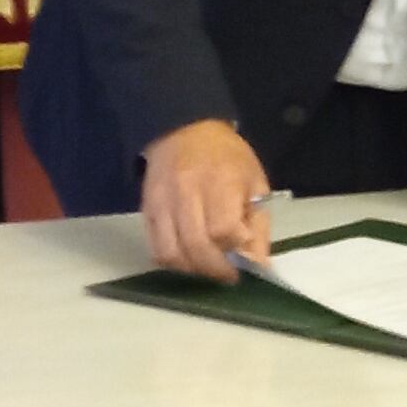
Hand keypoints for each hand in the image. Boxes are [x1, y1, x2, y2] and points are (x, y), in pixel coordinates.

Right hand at [142, 115, 271, 280]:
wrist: (184, 131)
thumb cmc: (228, 159)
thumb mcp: (255, 184)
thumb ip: (258, 228)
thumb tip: (260, 268)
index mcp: (220, 180)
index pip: (223, 229)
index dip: (235, 249)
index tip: (244, 255)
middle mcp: (187, 191)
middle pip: (196, 245)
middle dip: (216, 269)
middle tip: (229, 275)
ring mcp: (162, 202)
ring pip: (172, 253)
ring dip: (193, 270)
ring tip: (209, 267)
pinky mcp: (147, 210)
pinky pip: (156, 249)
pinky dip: (174, 263)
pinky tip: (190, 259)